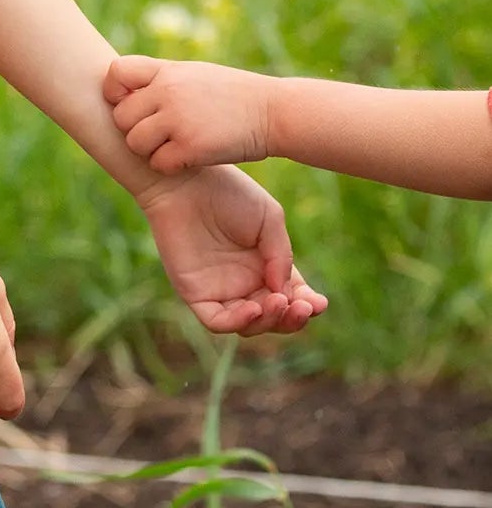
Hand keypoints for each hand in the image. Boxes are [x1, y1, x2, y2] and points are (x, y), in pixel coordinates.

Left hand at [105, 55, 276, 173]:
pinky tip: (190, 159)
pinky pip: (158, 163)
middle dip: (136, 130)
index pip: (117, 72)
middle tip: (161, 135)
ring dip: (151, 151)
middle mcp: (169, 91)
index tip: (130, 104)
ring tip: (176, 146)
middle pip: (122, 118)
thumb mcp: (197, 75)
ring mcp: (178, 118)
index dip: (115, 92)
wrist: (275, 112)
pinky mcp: (190, 146)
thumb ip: (162, 80)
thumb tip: (123, 94)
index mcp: (169, 71)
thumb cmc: (235, 96)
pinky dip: (170, 166)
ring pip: (135, 143)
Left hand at [139, 166, 326, 336]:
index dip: (307, 305)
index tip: (319, 303)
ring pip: (249, 325)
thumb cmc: (230, 193)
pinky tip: (254, 308)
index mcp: (267, 265)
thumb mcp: (270, 220)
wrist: (188, 182)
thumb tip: (284, 293)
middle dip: (292, 319)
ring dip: (269, 321)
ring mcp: (220, 290)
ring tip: (278, 302)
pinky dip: (238, 322)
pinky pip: (218, 321)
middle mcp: (245, 282)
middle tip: (303, 307)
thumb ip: (281, 256)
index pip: (292, 297)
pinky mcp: (195, 293)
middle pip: (274, 318)